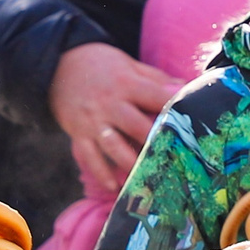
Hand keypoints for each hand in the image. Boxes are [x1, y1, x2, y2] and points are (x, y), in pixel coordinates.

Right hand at [50, 42, 178, 197]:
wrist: (57, 64)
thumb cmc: (100, 65)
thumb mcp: (128, 64)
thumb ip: (155, 78)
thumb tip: (185, 87)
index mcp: (126, 84)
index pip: (155, 97)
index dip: (174, 109)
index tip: (192, 123)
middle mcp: (110, 104)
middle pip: (137, 126)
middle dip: (156, 143)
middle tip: (176, 160)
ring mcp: (93, 121)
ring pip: (114, 145)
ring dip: (130, 163)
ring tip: (147, 178)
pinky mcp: (78, 133)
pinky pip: (88, 156)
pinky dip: (100, 172)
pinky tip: (114, 186)